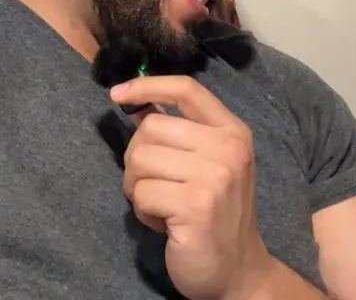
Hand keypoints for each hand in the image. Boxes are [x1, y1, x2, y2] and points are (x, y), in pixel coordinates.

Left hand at [111, 76, 272, 299]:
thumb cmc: (214, 214)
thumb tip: (135, 102)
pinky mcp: (196, 205)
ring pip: (140, 159)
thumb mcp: (206, 164)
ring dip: (138, 187)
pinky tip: (165, 224)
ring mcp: (215, 177)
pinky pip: (141, 193)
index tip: (117, 94)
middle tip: (155, 184)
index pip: (187, 89)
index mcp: (233, 132)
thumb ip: (177, 132)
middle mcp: (229, 149)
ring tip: (163, 205)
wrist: (237, 270)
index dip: (147, 86)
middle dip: (138, 158)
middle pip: (151, 127)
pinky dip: (143, 211)